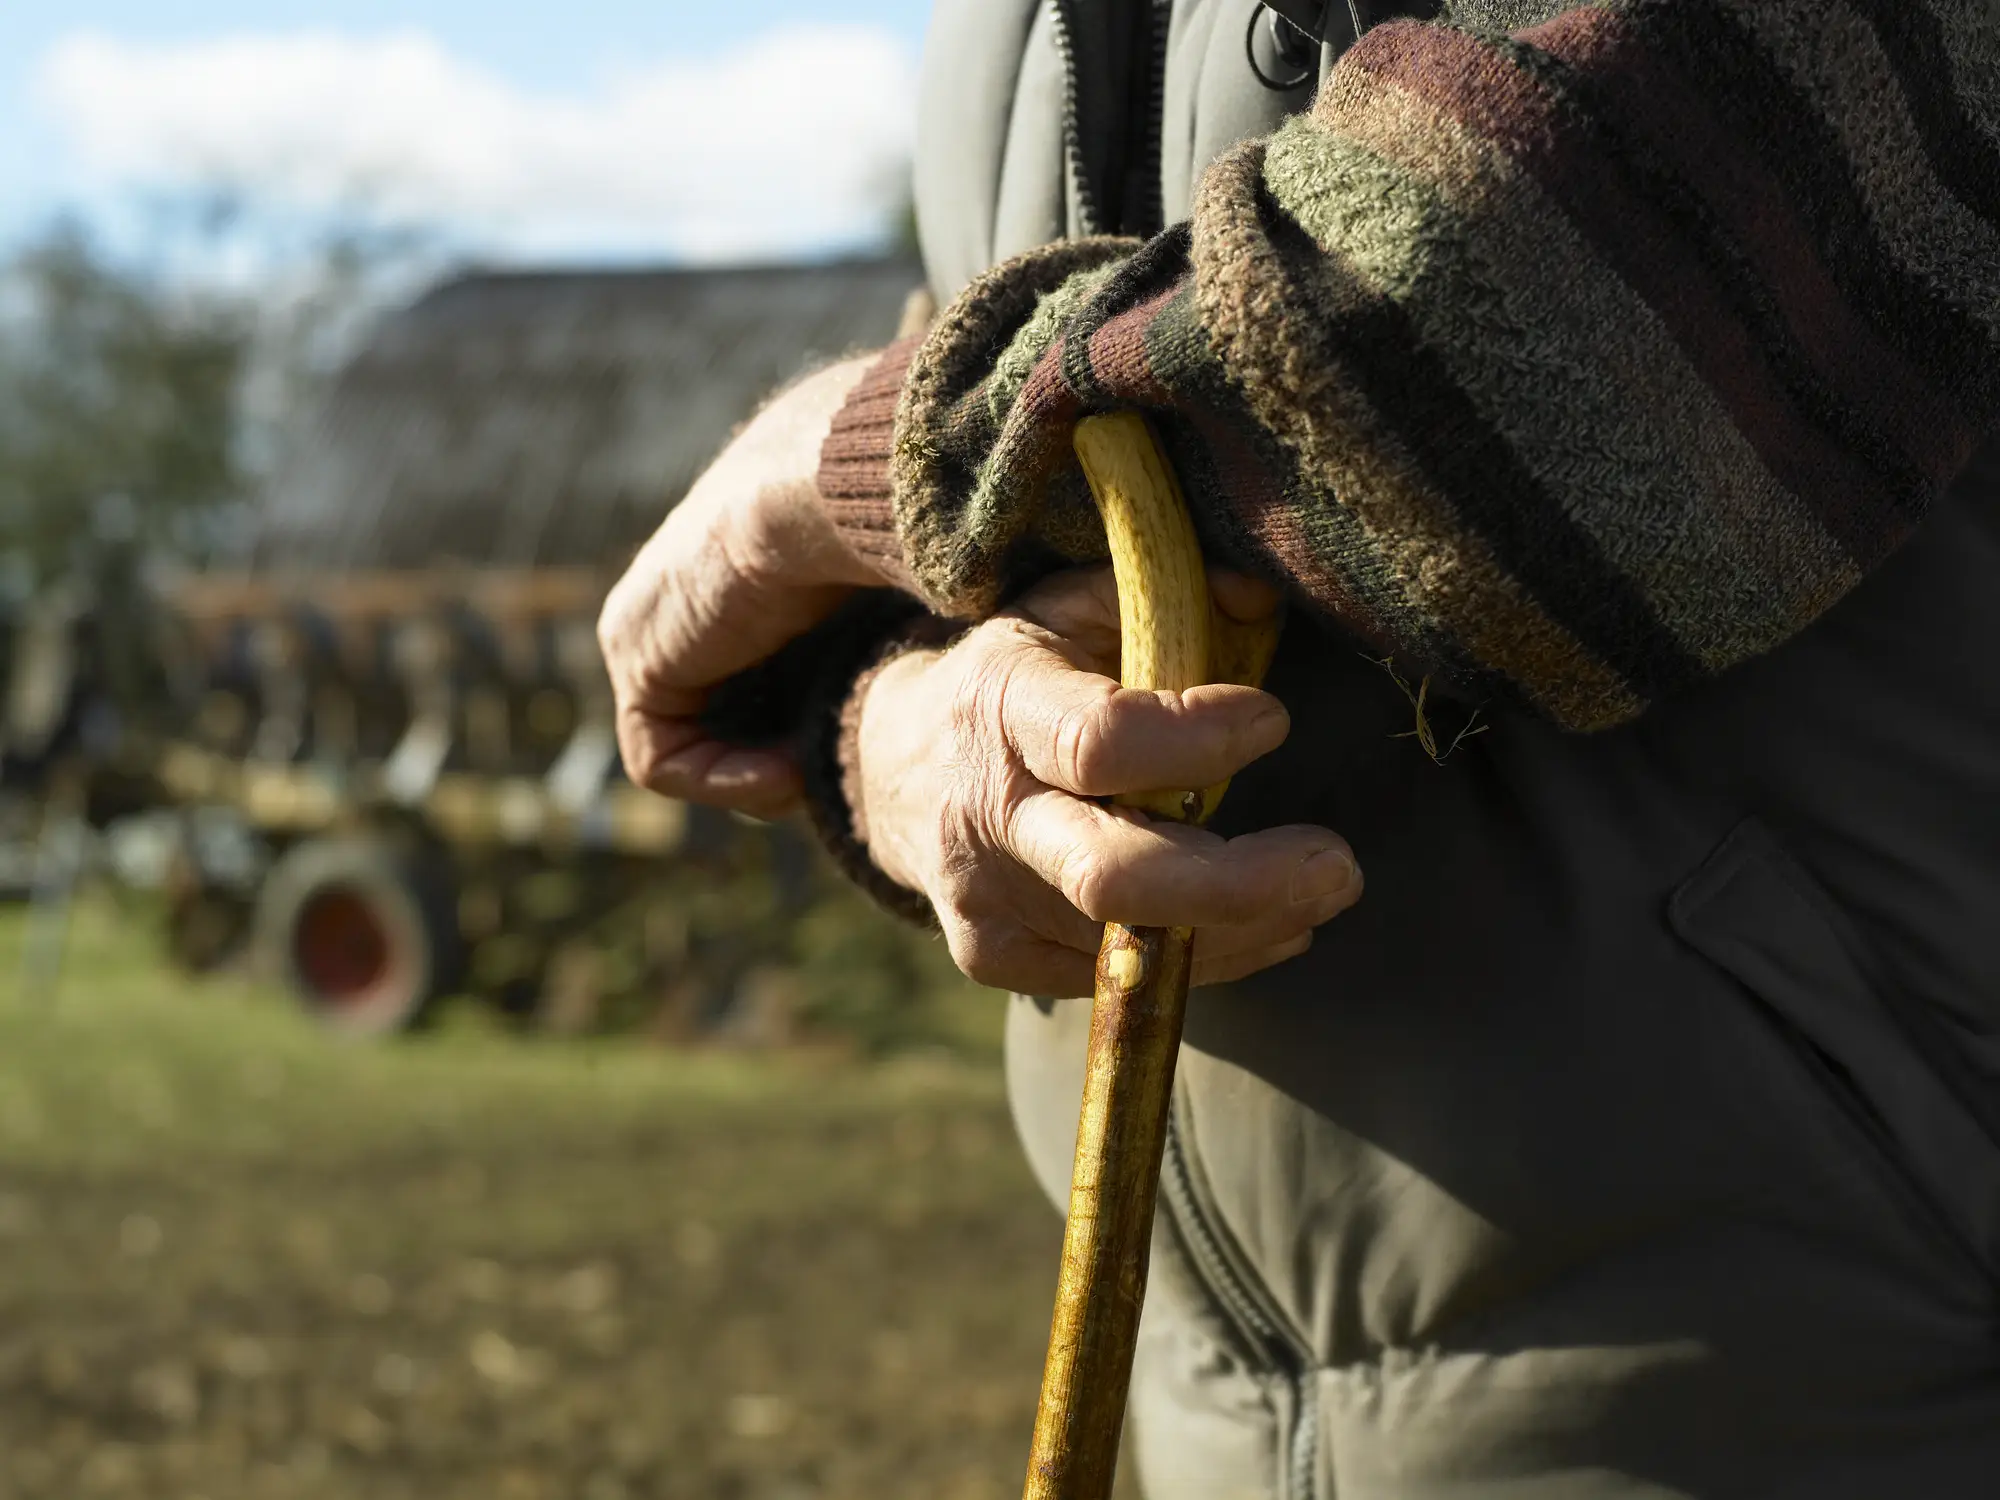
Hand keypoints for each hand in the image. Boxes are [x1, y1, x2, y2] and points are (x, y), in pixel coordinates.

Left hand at [599, 354, 883, 817]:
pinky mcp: (634, 655)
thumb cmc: (896, 524)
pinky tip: (789, 769)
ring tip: (822, 771)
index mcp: (757, 568)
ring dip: (764, 778)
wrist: (837, 493)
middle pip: (736, 716)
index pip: (773, 677)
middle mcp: (695, 593)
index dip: (822, 727)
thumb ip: (901, 630)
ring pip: (700, 743)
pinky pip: (662, 757)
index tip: (876, 740)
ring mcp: (653, 622)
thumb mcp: (908, 585)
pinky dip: (726, 780)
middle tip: (848, 771)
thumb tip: (956, 685)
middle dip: (792, 758)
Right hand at [854, 567, 1361, 995]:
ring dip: (1249, 923)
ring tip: (1322, 887)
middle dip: (1241, 883)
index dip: (1197, 740)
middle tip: (1339, 867)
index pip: (1098, 742)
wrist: (898, 769)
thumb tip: (1263, 596)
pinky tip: (1269, 922)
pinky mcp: (997, 958)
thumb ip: (1167, 599)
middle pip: (1112, 877)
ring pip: (1131, 942)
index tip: (1273, 719)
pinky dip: (1212, 956)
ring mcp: (984, 901)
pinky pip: (1122, 978)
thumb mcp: (1072, 608)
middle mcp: (985, 815)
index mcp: (1003, 707)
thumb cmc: (1020, 678)